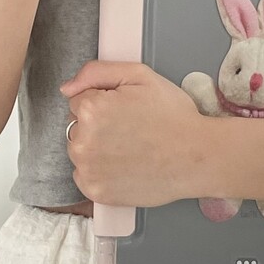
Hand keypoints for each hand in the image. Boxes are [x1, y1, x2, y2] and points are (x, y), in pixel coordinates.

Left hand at [59, 61, 207, 206]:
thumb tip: (67, 88)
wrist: (196, 157)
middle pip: (76, 127)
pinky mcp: (95, 191)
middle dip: (97, 125)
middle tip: (131, 130)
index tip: (126, 111)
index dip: (104, 102)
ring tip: (130, 149)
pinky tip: (124, 166)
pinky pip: (85, 176)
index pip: (78, 101)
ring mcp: (88, 170)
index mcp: (90, 110)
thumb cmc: (172, 116)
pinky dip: (100, 172)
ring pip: (80, 151)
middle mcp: (82, 142)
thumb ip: (96, 72)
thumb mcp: (139, 76)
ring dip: (96, 149)